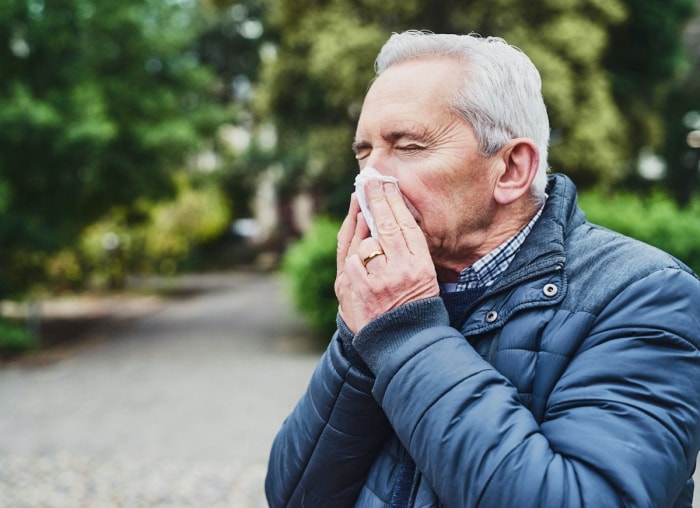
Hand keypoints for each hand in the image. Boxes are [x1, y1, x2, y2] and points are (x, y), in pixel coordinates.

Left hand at [335, 178, 438, 332]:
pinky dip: (352, 254)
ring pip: (366, 243)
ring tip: (366, 223)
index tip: (386, 183)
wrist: (404, 343)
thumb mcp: (424, 277)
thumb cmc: (415, 306)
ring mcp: (378, 281)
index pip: (407, 226)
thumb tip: (393, 217)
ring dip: (364, 235)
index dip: (395, 202)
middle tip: (369, 179)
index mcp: (421, 266)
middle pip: (387, 226)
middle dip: (376, 199)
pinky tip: (356, 247)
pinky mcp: (358, 291)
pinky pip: (351, 260)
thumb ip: (410, 250)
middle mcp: (401, 271)